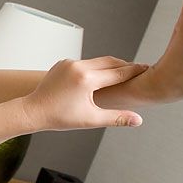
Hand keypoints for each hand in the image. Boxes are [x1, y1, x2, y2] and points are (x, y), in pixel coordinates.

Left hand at [24, 57, 147, 130]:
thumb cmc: (60, 117)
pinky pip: (85, 62)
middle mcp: (78, 66)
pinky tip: (102, 74)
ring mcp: (69, 63)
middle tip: (140, 69)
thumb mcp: (91, 119)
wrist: (33, 111)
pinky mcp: (63, 63)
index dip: (135, 71)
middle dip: (125, 66)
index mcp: (87, 79)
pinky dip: (96, 67)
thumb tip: (138, 120)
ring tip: (124, 72)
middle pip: (110, 62)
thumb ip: (117, 117)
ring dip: (110, 66)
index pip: (118, 72)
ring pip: (97, 61)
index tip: (148, 69)